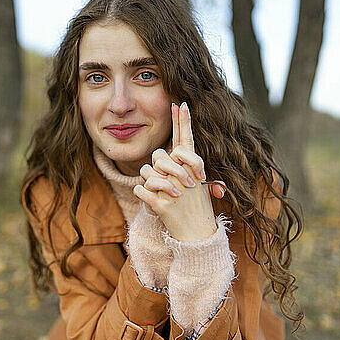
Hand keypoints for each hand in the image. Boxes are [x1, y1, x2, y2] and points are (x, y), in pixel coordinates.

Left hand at [133, 102, 217, 241]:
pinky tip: (148, 198)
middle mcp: (184, 178)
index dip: (183, 121)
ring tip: (160, 192)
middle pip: (159, 156)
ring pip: (146, 171)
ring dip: (148, 180)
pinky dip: (141, 193)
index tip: (179, 103)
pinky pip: (140, 189)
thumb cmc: (197, 209)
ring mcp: (174, 192)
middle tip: (167, 181)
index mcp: (192, 170)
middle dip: (157, 165)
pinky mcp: (162, 206)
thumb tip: (177, 152)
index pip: (186, 141)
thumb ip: (186, 169)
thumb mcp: (198, 187)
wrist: (198, 236)